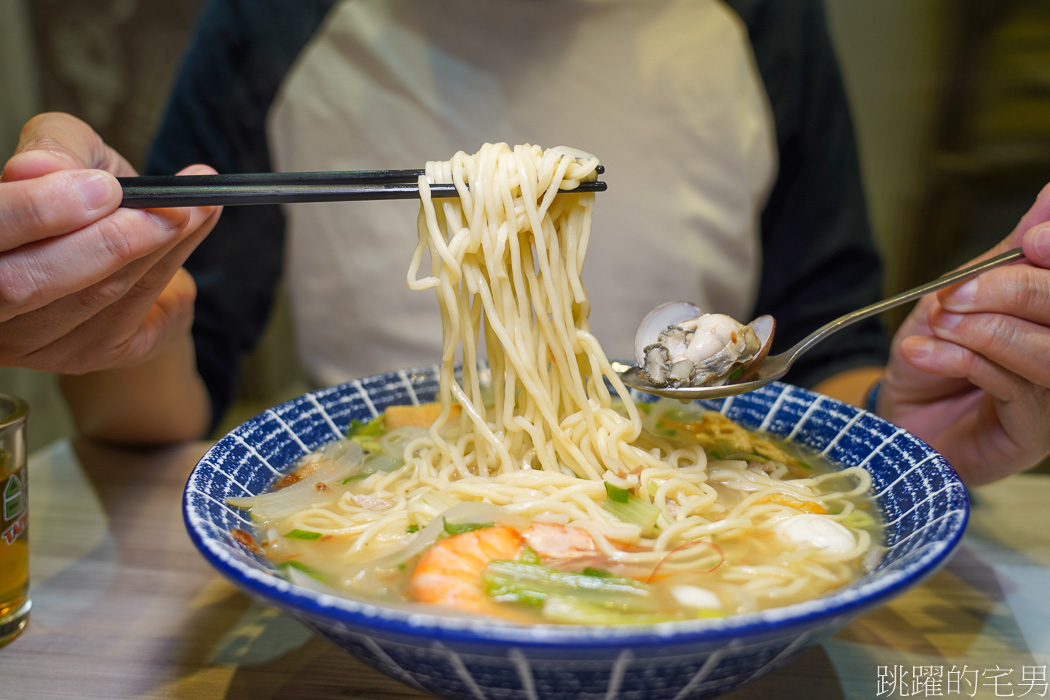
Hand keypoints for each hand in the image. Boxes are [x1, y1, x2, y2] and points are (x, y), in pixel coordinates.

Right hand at [0, 112, 220, 373]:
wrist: (123, 240)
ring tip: (199, 204)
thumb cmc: (83, 187)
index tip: (104, 188)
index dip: (37, 211)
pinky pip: (132, 306)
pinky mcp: (81, 353)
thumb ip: (56, 147)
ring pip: (94, 293)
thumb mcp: (71, 149)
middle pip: (26, 283)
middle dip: (109, 241)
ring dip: (158, 245)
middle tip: (173, 204)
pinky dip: (174, 259)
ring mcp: (28, 339)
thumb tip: (37, 167)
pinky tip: (198, 223)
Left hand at [878, 183, 1049, 484]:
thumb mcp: (960, 291)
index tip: (1033, 239)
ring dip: (985, 329)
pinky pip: (1013, 387)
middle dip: (1016, 290)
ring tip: (939, 321)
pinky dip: (961, 360)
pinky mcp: (1037, 432)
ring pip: (1047, 351)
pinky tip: (922, 353)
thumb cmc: (933, 353)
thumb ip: (1008, 252)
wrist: (897, 414)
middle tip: (958, 291)